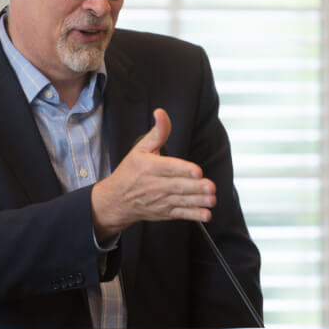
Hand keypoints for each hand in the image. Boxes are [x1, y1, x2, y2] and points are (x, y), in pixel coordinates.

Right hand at [90, 108, 215, 240]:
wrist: (116, 200)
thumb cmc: (129, 172)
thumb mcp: (140, 148)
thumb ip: (157, 132)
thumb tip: (161, 114)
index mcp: (150, 167)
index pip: (168, 168)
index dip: (183, 169)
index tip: (196, 171)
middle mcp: (155, 185)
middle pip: (178, 186)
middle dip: (196, 187)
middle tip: (211, 186)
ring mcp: (160, 200)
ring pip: (182, 201)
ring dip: (198, 201)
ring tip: (211, 199)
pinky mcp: (165, 212)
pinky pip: (181, 214)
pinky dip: (193, 215)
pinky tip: (205, 214)